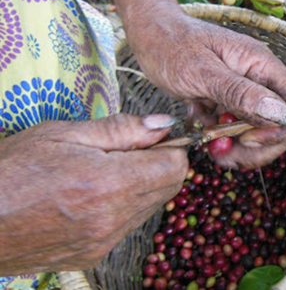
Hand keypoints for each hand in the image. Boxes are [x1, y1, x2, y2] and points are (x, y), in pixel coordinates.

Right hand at [0, 114, 187, 274]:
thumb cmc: (11, 170)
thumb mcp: (63, 134)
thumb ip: (121, 129)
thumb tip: (164, 125)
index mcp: (108, 183)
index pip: (174, 167)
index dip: (171, 148)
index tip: (156, 138)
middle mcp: (112, 218)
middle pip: (169, 188)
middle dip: (160, 165)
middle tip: (128, 151)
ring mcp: (104, 241)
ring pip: (150, 207)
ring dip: (142, 187)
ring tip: (105, 172)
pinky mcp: (94, 255)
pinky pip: (128, 226)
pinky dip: (123, 207)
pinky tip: (94, 195)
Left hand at [118, 0, 285, 167]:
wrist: (149, 34)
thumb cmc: (171, 44)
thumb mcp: (202, 72)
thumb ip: (241, 93)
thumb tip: (281, 114)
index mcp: (261, 65)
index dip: (282, 129)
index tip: (248, 139)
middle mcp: (258, 78)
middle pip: (280, 124)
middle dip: (257, 146)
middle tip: (226, 152)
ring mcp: (244, 91)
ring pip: (257, 131)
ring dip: (236, 146)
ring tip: (210, 145)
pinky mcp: (228, 101)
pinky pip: (235, 128)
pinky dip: (220, 137)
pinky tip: (200, 128)